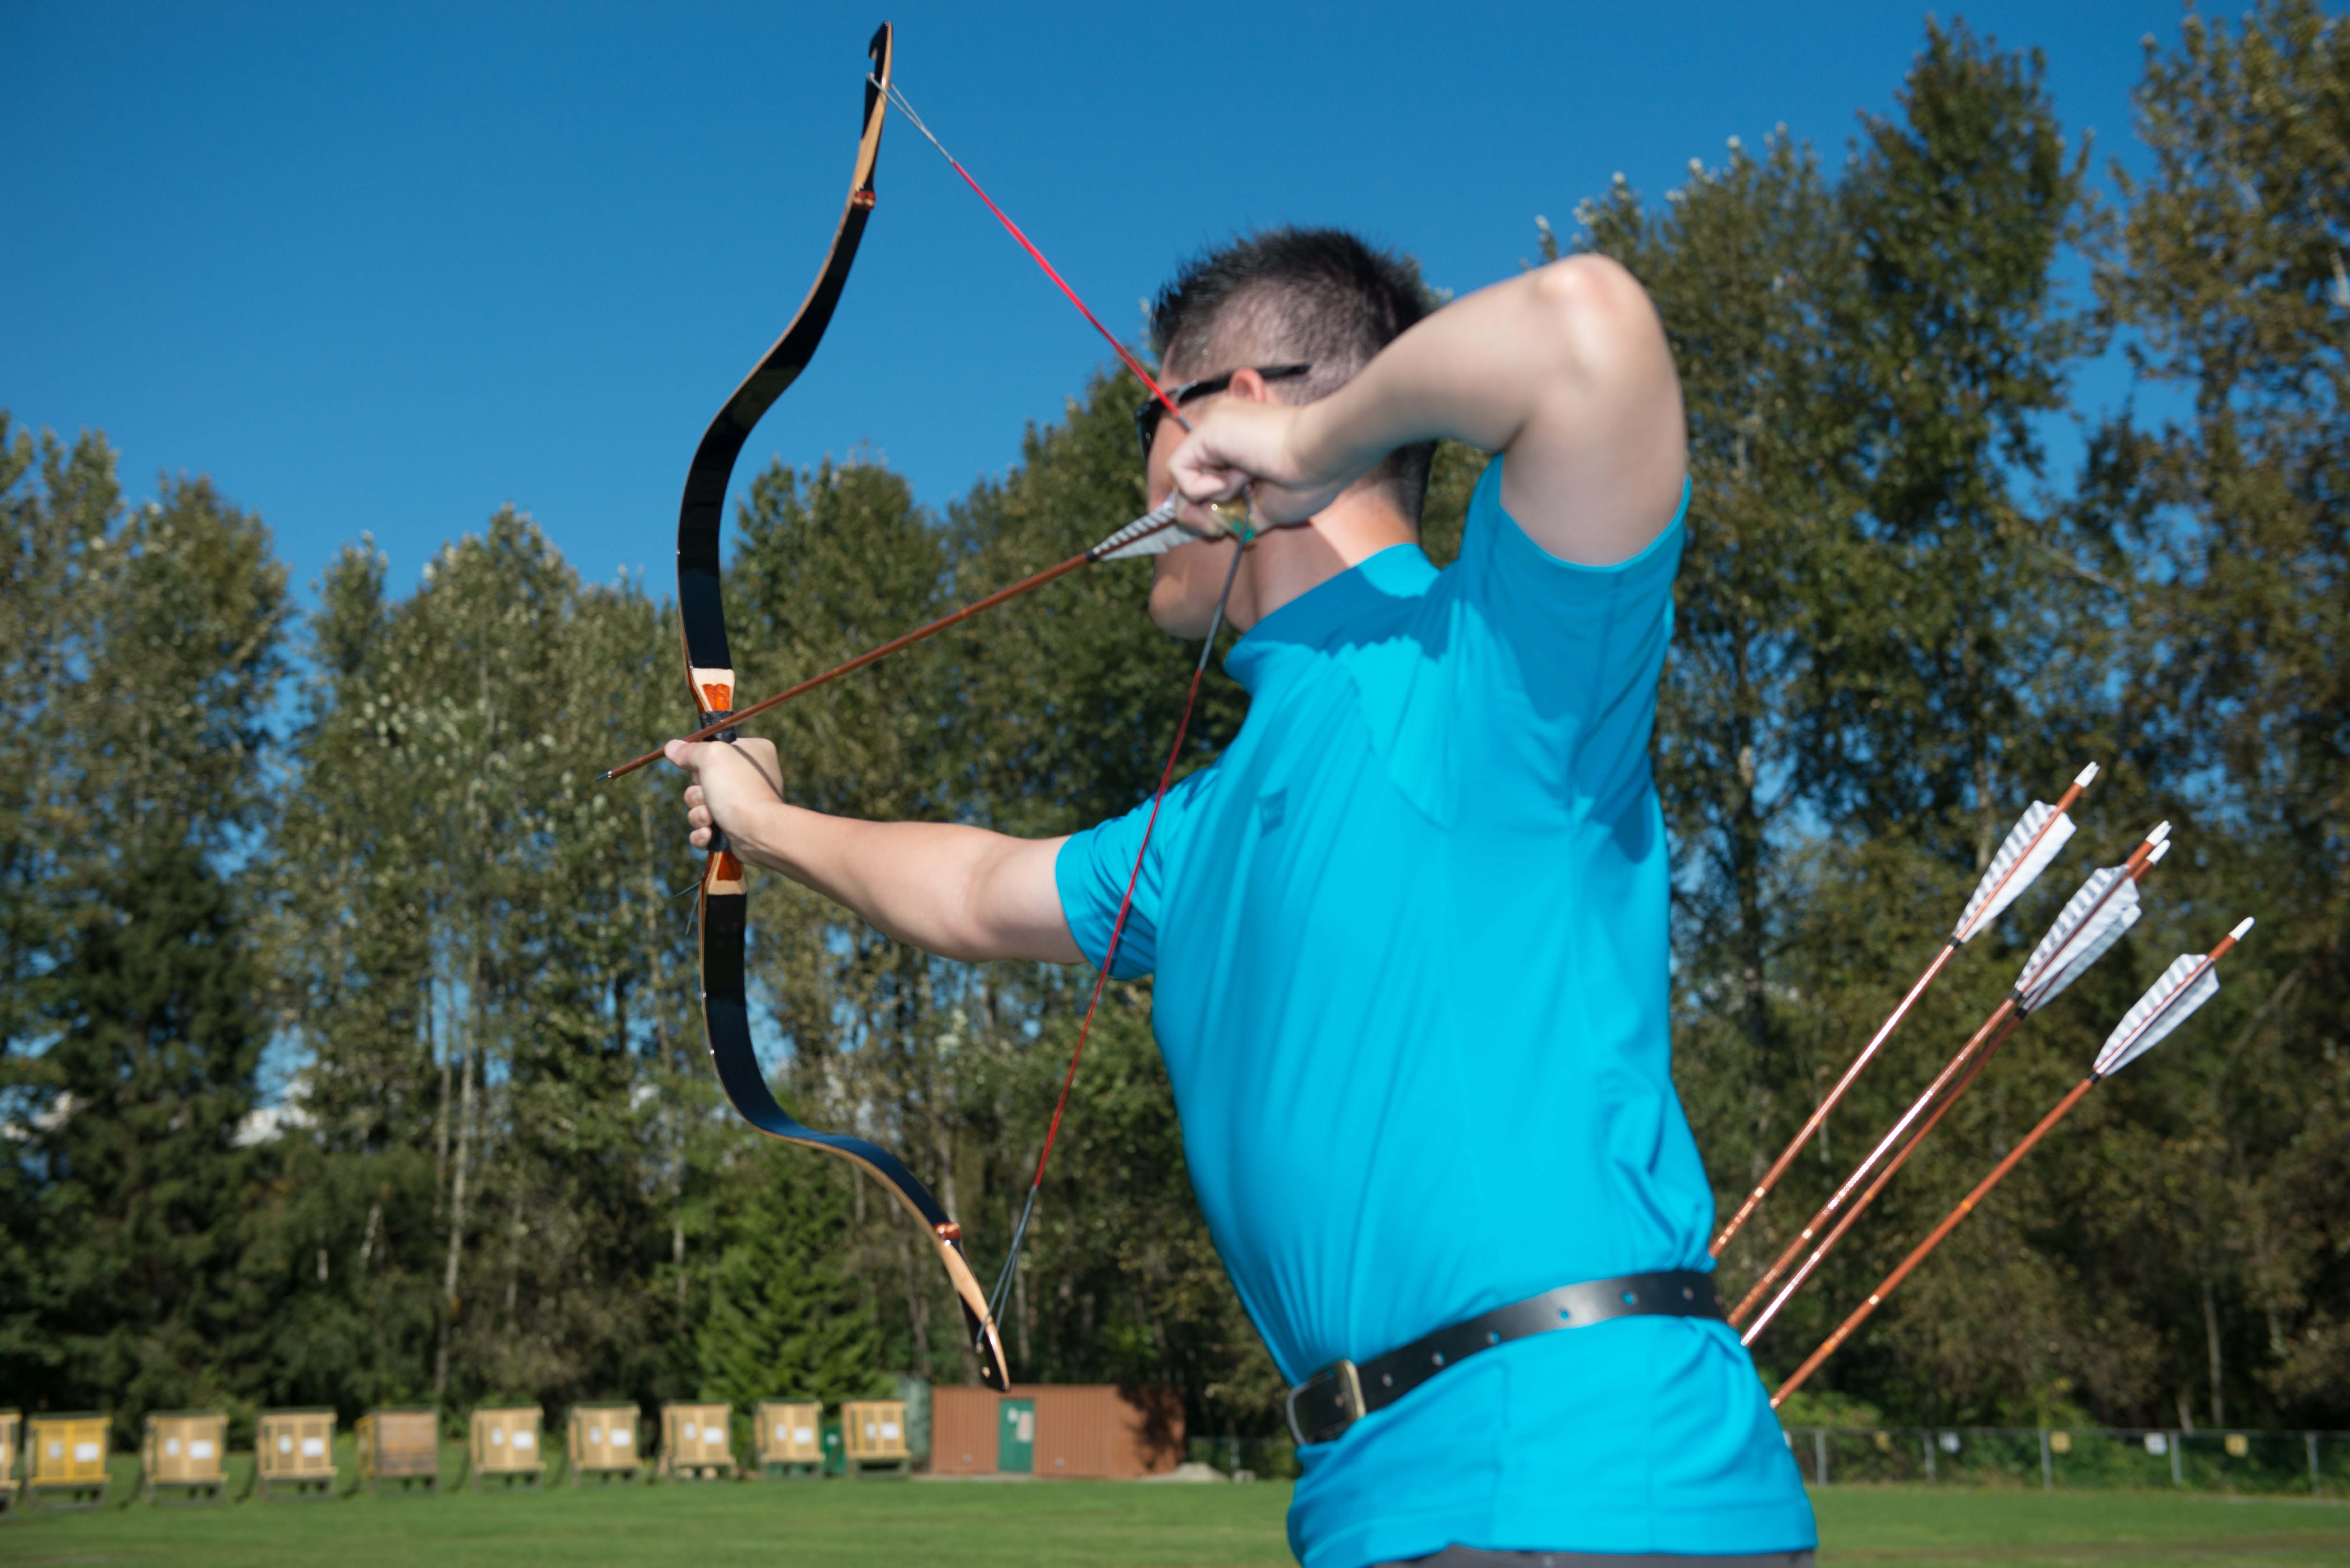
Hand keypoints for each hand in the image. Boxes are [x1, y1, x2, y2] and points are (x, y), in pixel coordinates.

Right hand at [663, 736, 782, 852]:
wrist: (758, 831)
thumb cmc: (738, 788)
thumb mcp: (712, 756)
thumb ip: (690, 750)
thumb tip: (672, 746)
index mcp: (751, 753)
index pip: (715, 750)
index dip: (701, 761)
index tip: (700, 767)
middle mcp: (748, 777)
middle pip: (702, 780)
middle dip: (697, 792)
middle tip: (708, 795)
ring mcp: (741, 804)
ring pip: (700, 806)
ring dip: (699, 813)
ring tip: (711, 817)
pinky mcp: (733, 829)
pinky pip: (704, 829)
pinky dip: (703, 833)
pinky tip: (709, 833)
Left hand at [1168, 396, 1350, 530]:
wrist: (1323, 457)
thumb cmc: (1309, 480)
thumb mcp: (1268, 508)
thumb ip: (1240, 515)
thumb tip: (1219, 526)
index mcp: (1241, 444)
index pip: (1204, 477)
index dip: (1205, 507)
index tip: (1218, 527)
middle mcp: (1224, 430)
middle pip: (1187, 479)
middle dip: (1197, 513)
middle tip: (1216, 529)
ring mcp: (1216, 425)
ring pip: (1182, 476)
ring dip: (1207, 499)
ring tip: (1242, 492)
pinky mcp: (1209, 429)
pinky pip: (1179, 469)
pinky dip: (1201, 488)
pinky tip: (1237, 480)